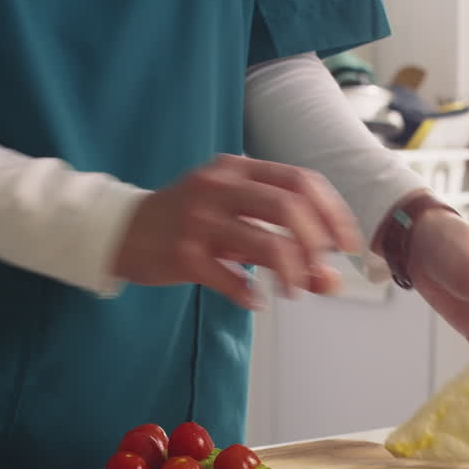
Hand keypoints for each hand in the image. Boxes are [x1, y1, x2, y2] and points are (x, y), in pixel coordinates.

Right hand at [113, 154, 362, 308]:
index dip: (333, 213)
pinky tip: (254, 299)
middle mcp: (220, 187)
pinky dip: (250, 293)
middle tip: (321, 271)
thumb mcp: (235, 219)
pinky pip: (230, 277)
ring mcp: (199, 219)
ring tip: (291, 291)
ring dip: (291, 273)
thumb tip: (332, 280)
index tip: (347, 245)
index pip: (301, 181)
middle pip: (289, 207)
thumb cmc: (188, 221)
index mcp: (237, 169)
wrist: (121, 230)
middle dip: (316, 244)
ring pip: (266, 243)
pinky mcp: (182, 254)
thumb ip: (283, 244)